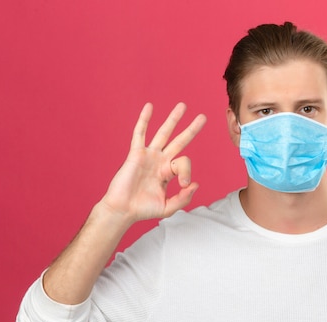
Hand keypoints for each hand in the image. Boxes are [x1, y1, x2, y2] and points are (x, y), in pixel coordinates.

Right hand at [100, 102, 206, 221]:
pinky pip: (140, 133)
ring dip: (173, 119)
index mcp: (168, 172)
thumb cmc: (143, 210)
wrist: (123, 210)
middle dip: (191, 129)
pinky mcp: (136, 154)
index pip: (183, 163)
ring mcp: (148, 156)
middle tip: (203, 117)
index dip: (187, 172)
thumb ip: (183, 198)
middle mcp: (160, 161)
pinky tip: (149, 106)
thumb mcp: (168, 208)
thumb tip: (196, 184)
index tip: (184, 184)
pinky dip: (144, 120)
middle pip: (179, 141)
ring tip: (182, 106)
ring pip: (163, 133)